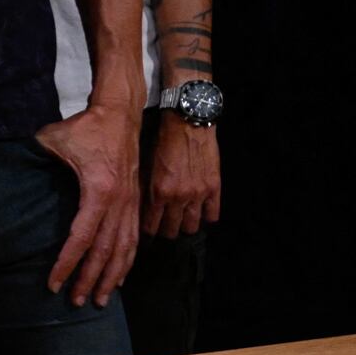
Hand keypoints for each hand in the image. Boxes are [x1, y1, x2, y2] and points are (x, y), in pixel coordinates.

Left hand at [33, 104, 140, 305]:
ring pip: (124, 248)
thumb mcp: (56, 138)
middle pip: (104, 250)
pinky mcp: (135, 201)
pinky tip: (119, 278)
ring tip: (98, 299)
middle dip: (89, 279)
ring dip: (111, 276)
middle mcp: (119, 201)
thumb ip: (34, 155)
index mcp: (99, 190)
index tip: (53, 284)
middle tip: (75, 302)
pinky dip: (127, 261)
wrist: (121, 113)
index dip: (66, 263)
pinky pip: (134, 238)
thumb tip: (8, 170)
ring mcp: (130, 203)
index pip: (82, 237)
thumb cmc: (87, 127)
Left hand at [143, 107, 222, 237]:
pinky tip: (202, 213)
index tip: (148, 233)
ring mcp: (198, 194)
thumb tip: (142, 209)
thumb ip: (145, 190)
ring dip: (185, 226)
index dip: (148, 233)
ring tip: (182, 220)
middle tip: (164, 226)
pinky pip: (212, 214)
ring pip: (191, 227)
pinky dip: (206, 217)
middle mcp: (178, 197)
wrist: (188, 121)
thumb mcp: (146, 165)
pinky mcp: (214, 187)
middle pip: (171, 231)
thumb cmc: (164, 139)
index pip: (150, 227)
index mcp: (158, 192)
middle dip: (166, 231)